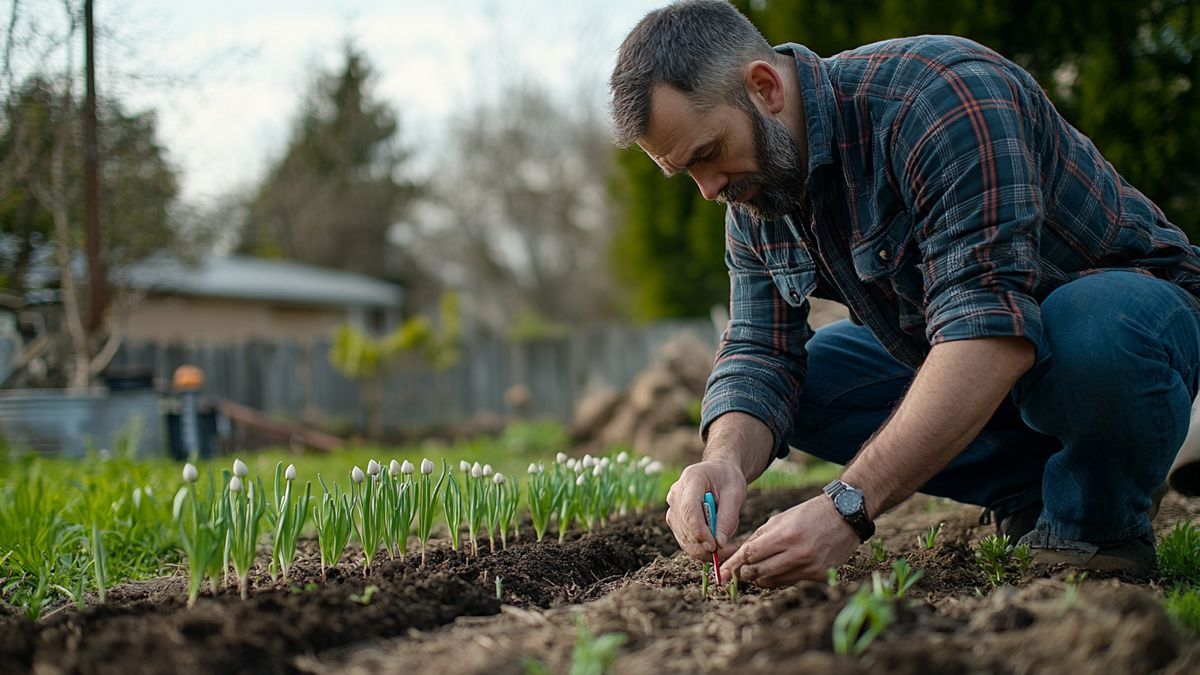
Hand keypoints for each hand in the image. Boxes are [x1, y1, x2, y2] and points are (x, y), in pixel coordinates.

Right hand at [664, 459, 745, 561]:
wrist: (719, 474)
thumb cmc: (728, 480)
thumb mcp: (735, 494)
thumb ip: (727, 518)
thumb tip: (718, 544)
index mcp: (691, 479)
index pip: (689, 509)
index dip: (700, 530)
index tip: (715, 546)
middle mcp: (676, 494)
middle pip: (686, 527)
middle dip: (706, 545)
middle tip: (730, 550)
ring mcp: (673, 507)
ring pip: (684, 538)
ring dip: (705, 549)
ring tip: (727, 546)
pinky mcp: (675, 520)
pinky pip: (685, 541)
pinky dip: (701, 549)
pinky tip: (717, 546)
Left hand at [720, 494, 859, 587]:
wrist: (845, 516)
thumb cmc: (810, 514)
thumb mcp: (782, 518)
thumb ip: (760, 537)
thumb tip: (740, 554)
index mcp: (786, 535)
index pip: (751, 555)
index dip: (734, 565)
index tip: (722, 572)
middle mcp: (798, 553)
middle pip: (759, 572)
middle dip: (744, 574)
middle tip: (736, 574)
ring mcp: (810, 567)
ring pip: (774, 581)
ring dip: (761, 578)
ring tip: (754, 572)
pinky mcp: (820, 576)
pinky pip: (791, 581)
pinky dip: (781, 577)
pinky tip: (778, 569)